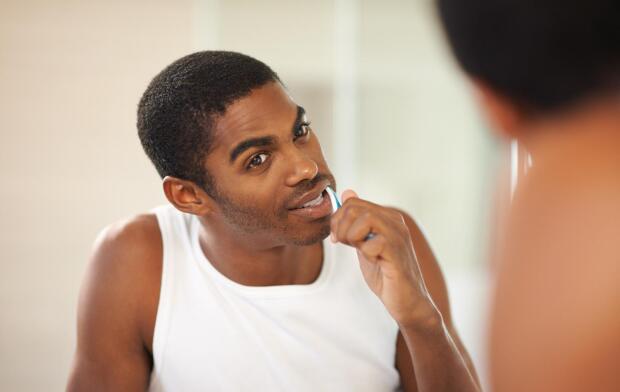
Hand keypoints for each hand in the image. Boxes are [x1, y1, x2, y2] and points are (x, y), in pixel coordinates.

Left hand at [330, 190, 439, 328]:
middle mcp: (395, 222)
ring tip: (358, 250)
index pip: (352, 202)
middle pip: (354, 207)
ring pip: (365, 218)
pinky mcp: (397, 253)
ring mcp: (398, 236)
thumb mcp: (364, 244)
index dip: (337, 219)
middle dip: (340, 227)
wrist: (406, 301)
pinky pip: (372, 242)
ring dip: (351, 237)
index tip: (337, 238)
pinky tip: (373, 261)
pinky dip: (365, 252)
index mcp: (387, 217)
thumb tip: (347, 193)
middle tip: (344, 244)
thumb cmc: (386, 274)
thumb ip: (356, 222)